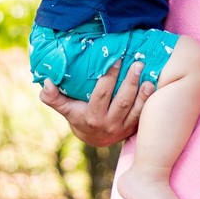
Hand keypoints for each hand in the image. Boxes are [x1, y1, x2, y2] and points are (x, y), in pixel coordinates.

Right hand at [38, 61, 152, 146]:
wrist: (94, 138)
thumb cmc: (78, 116)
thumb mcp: (64, 108)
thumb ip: (52, 97)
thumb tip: (46, 82)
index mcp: (92, 117)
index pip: (101, 94)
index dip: (109, 77)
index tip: (116, 59)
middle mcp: (109, 124)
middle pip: (122, 101)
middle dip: (130, 82)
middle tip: (137, 63)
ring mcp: (122, 127)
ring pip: (135, 109)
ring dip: (143, 92)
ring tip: (147, 75)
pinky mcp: (133, 128)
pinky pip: (142, 114)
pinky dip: (148, 101)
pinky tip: (153, 86)